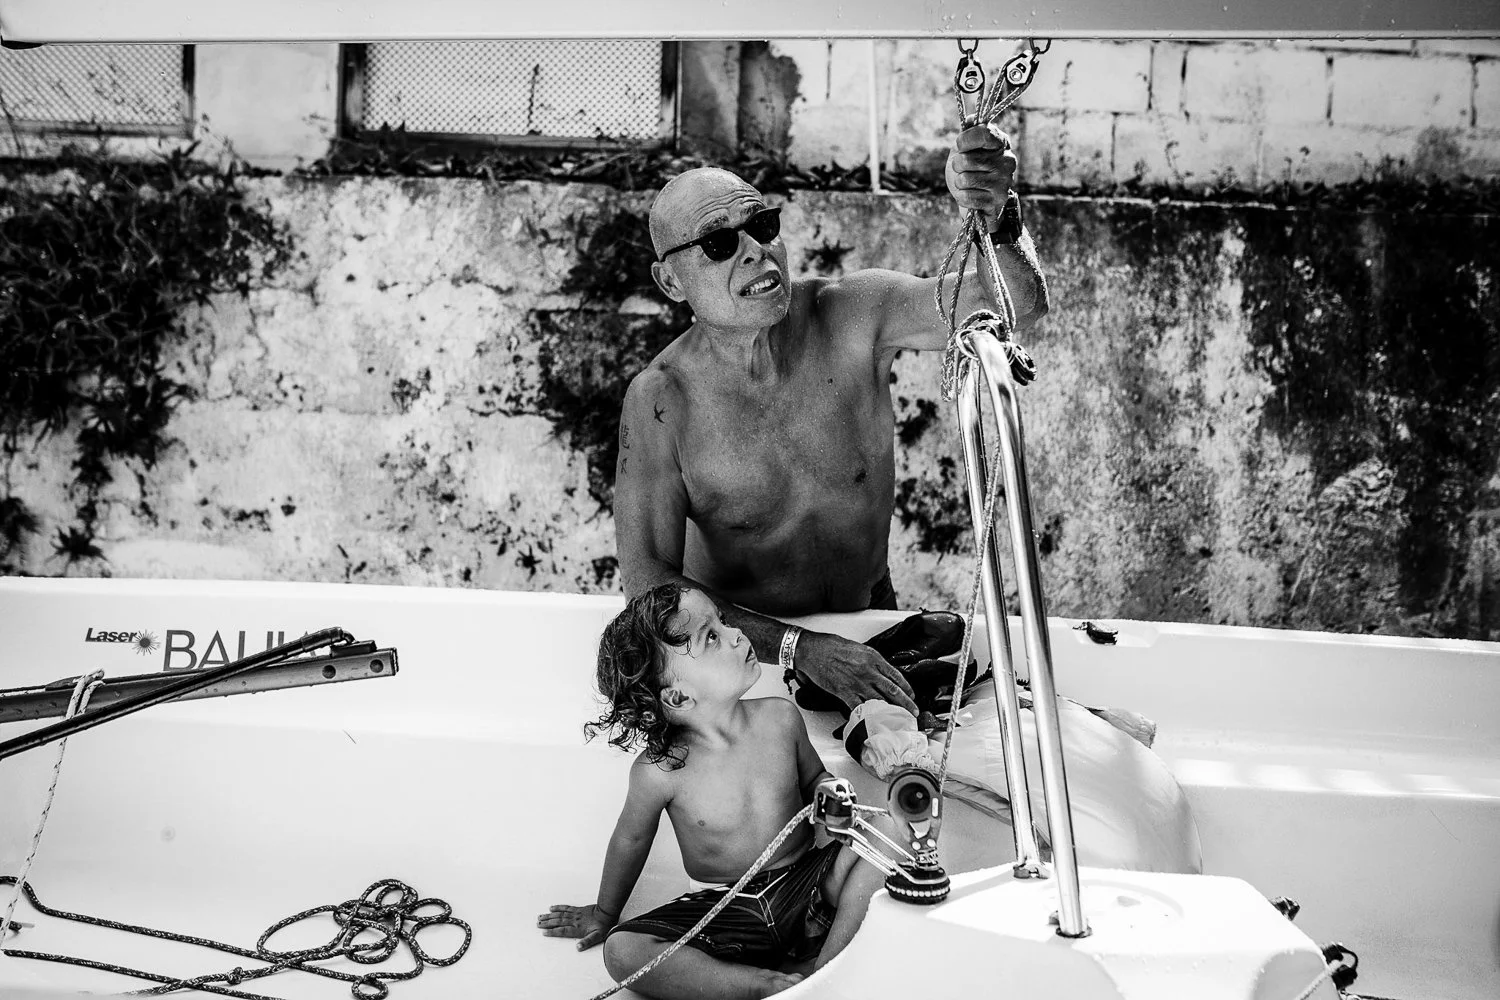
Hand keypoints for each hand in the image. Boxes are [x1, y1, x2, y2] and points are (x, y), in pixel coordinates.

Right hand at [537, 903, 615, 949]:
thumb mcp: (597, 937)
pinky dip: (558, 907)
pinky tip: (551, 908)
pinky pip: (565, 908)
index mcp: (577, 929)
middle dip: (547, 923)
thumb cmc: (602, 926)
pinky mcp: (577, 909)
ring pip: (559, 914)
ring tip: (540, 917)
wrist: (607, 912)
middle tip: (537, 924)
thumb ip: (587, 942)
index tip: (543, 932)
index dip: (552, 932)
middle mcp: (574, 921)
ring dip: (549, 916)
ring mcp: (575, 914)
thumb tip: (578, 948)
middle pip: (558, 922)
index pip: (562, 931)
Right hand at [797, 631, 917, 715]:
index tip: (911, 696)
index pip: (896, 676)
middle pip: (893, 691)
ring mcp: (857, 683)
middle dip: (906, 704)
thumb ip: (871, 661)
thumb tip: (880, 672)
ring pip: (880, 701)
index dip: (907, 688)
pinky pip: (860, 708)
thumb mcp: (858, 648)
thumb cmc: (831, 646)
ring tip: (898, 720)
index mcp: (873, 658)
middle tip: (913, 712)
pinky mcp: (844, 693)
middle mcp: (868, 671)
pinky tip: (873, 722)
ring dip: (891, 713)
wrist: (812, 650)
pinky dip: (867, 716)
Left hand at [945, 123, 1016, 219]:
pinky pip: (967, 197)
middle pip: (967, 159)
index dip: (965, 140)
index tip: (959, 146)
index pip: (984, 134)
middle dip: (957, 165)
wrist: (978, 198)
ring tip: (967, 182)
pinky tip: (970, 194)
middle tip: (963, 169)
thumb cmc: (970, 168)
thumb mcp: (967, 147)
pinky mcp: (998, 200)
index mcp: (1001, 142)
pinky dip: (962, 197)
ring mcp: (1005, 181)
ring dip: (959, 182)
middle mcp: (1007, 160)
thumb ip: (969, 131)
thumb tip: (970, 119)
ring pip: (965, 179)